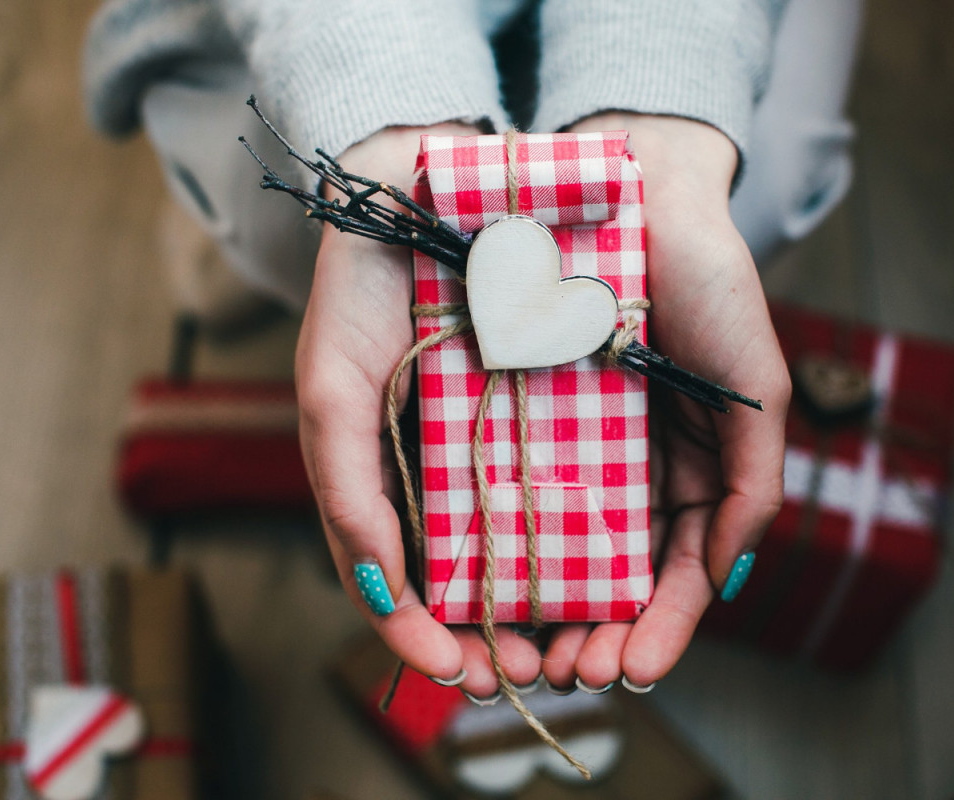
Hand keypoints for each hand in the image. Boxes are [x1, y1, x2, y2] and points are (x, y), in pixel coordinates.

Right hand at [296, 123, 545, 694]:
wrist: (431, 190)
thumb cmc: (362, 292)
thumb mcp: (333, 389)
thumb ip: (344, 488)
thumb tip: (380, 592)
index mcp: (391, 481)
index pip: (404, 583)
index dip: (424, 635)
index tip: (457, 669)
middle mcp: (450, 475)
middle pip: (478, 582)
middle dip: (508, 638)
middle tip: (538, 673)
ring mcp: (505, 447)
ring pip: (535, 549)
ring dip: (563, 610)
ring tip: (588, 649)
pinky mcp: (563, 414)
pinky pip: (582, 491)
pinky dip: (598, 543)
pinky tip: (620, 576)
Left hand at [536, 114, 789, 689]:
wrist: (643, 191)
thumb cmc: (714, 287)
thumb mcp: (757, 395)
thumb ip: (750, 490)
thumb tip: (726, 583)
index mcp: (693, 475)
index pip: (681, 575)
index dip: (661, 628)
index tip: (632, 669)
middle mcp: (633, 472)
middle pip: (614, 577)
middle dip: (593, 633)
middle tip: (566, 672)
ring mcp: (579, 446)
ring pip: (559, 548)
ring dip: (543, 607)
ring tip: (523, 650)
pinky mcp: (525, 414)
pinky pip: (511, 488)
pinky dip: (504, 541)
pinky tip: (487, 580)